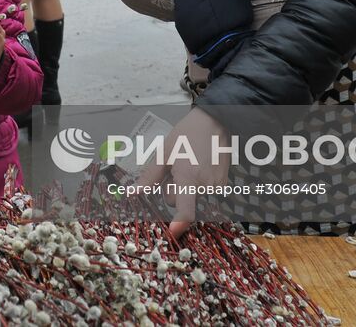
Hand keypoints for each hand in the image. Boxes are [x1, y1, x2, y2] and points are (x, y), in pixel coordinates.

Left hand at [136, 108, 230, 237]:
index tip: (173, 232)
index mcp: (189, 179)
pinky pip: (203, 192)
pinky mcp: (223, 185)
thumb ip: (149, 177)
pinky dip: (198, 184)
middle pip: (179, 202)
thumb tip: (132, 193)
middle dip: (173, 190)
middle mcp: (205, 186)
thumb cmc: (187, 134)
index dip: (179, 225)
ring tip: (188, 164)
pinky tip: (198, 166)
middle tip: (174, 170)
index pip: (186, 212)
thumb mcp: (164, 153)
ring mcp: (216, 186)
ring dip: (186, 187)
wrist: (215, 122)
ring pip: (191, 197)